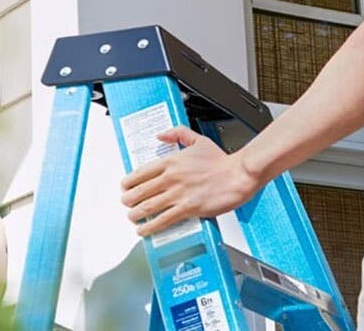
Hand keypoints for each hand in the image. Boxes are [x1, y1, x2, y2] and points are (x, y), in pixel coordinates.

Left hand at [119, 127, 258, 236]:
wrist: (238, 175)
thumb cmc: (221, 161)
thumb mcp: (198, 140)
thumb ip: (178, 133)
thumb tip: (161, 135)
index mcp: (171, 161)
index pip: (140, 173)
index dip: (128, 182)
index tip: (125, 187)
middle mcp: (171, 177)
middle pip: (140, 191)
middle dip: (128, 200)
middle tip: (126, 204)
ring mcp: (178, 194)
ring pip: (148, 207)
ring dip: (135, 214)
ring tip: (132, 218)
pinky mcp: (188, 208)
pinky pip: (163, 220)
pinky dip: (150, 227)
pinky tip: (144, 230)